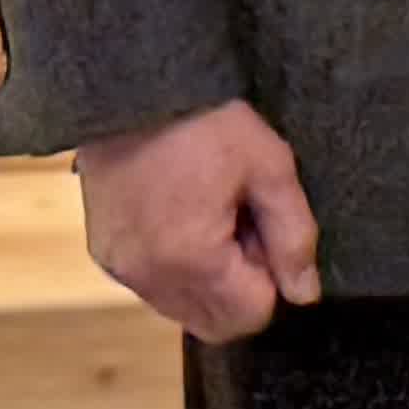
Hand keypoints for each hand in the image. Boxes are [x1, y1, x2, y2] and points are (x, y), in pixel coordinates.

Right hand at [75, 96, 322, 339]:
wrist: (132, 86)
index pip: (251, 315)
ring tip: (212, 213)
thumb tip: (304, 295)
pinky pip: (153, 287)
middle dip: (241, 286)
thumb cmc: (207, 120)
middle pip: (215, 323)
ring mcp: (121, 269)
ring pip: (183, 309)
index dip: (272, 278)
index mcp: (192, 259)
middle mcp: (148, 278)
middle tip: (243, 223)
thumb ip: (294, 235)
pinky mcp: (104, 254)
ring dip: (209, 280)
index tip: (265, 229)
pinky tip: (182, 215)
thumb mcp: (269, 165)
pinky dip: (176, 269)